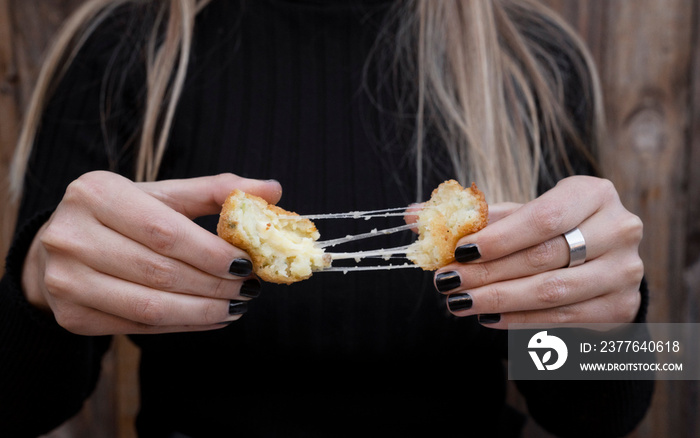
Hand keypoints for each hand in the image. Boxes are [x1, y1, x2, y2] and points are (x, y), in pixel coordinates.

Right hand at [22, 171, 281, 334]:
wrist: (65, 244)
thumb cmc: (124, 215)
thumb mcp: (164, 195)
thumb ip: (217, 191)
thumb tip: (273, 189)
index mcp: (96, 194)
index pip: (164, 231)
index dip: (209, 253)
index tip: (246, 264)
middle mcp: (71, 235)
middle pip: (160, 272)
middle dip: (214, 285)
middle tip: (249, 288)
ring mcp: (66, 280)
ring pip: (150, 307)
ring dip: (203, 311)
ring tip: (236, 306)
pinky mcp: (71, 315)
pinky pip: (139, 327)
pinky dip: (183, 325)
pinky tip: (211, 318)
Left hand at [433, 176, 643, 327]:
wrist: (599, 260)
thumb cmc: (550, 231)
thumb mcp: (517, 216)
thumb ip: (471, 215)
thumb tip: (412, 214)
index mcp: (592, 194)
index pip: (542, 218)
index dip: (498, 237)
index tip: (458, 251)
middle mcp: (619, 228)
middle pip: (543, 256)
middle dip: (487, 272)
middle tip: (447, 281)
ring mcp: (625, 270)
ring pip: (552, 291)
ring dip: (498, 299)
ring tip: (459, 302)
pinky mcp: (622, 305)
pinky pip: (563, 318)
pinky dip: (520, 320)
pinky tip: (487, 316)